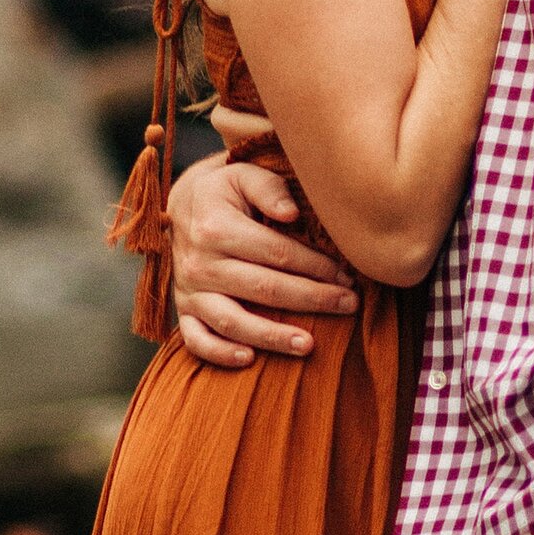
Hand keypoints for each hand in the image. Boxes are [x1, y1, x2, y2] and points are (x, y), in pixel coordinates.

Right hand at [168, 152, 356, 369]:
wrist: (183, 206)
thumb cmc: (225, 191)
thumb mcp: (243, 174)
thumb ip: (270, 188)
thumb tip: (292, 214)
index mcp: (217, 227)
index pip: (277, 254)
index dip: (316, 267)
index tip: (348, 277)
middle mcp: (200, 262)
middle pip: (264, 289)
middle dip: (312, 300)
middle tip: (349, 306)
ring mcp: (189, 290)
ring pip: (232, 321)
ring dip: (273, 336)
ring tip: (309, 345)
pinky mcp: (184, 309)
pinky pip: (196, 340)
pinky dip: (220, 353)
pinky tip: (250, 360)